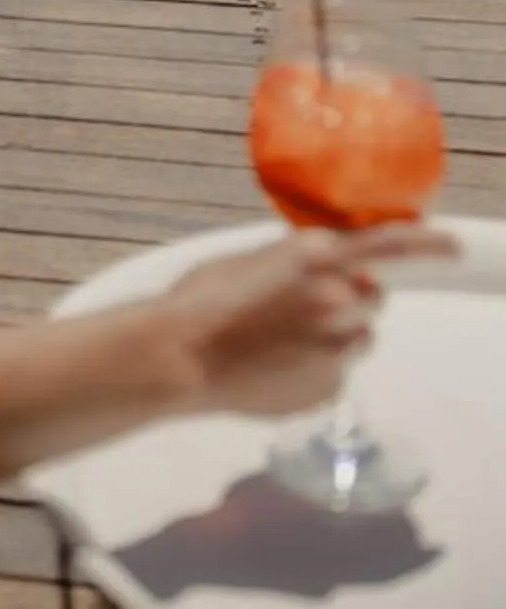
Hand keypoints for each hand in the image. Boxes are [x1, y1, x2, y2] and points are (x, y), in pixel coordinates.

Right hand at [161, 225, 454, 419]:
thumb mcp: (249, 259)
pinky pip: (337, 375)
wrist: (180, 356)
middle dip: (348, 300)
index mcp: (312, 256)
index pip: (387, 244)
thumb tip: (322, 262)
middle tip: (302, 307)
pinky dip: (315, 371)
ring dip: (333, 338)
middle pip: (370, 298)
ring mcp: (335, 348)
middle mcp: (334, 299)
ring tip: (280, 341)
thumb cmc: (202, 299)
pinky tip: (274, 366)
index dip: (426, 243)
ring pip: (356, 339)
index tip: (452, 244)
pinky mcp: (330, 388)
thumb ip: (295, 259)